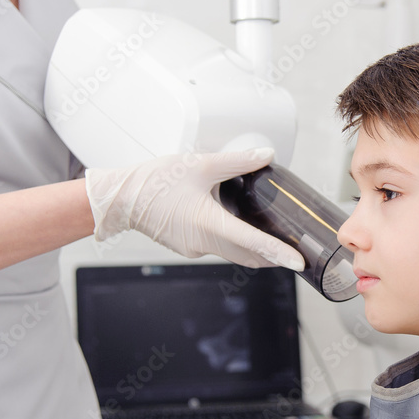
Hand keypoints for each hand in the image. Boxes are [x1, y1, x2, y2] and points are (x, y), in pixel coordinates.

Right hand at [84, 148, 304, 269]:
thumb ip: (237, 161)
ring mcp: (194, 248)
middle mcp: (204, 243)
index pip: (253, 243)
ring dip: (254, 250)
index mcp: (209, 224)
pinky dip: (235, 243)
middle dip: (273, 255)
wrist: (120, 199)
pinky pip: (218, 248)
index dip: (279, 253)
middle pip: (248, 254)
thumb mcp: (200, 164)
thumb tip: (265, 155)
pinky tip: (241, 229)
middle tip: (296, 251)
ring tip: (276, 241)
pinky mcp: (187, 246)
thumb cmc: (154, 182)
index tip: (299, 263)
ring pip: (233, 253)